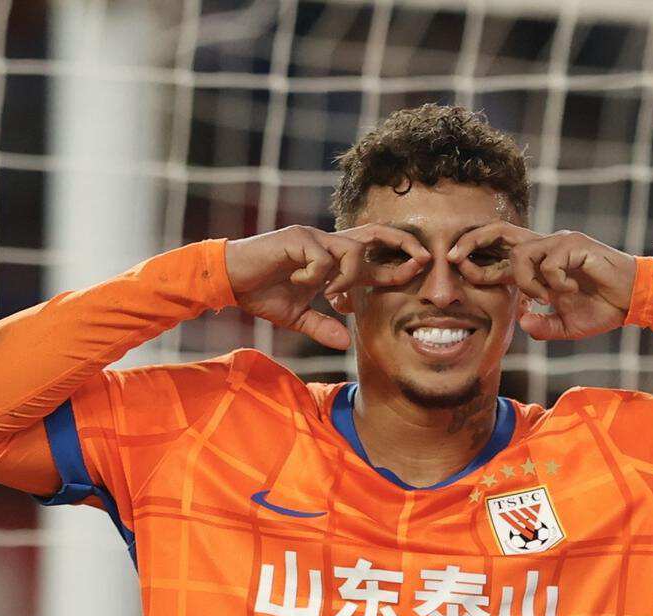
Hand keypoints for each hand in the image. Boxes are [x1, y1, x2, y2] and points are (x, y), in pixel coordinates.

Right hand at [225, 224, 429, 348]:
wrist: (228, 280)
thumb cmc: (260, 293)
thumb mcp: (296, 317)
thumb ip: (322, 327)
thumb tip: (345, 344)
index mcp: (331, 262)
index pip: (373, 260)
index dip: (397, 268)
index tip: (415, 276)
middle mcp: (327, 244)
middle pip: (374, 234)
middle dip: (402, 244)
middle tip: (423, 259)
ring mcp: (313, 238)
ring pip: (353, 250)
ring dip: (350, 276)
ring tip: (330, 295)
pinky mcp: (297, 238)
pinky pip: (323, 258)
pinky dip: (318, 276)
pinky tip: (301, 284)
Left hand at [448, 223, 635, 339]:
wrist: (635, 301)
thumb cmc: (602, 309)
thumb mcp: (566, 325)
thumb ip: (543, 325)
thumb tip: (522, 321)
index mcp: (539, 262)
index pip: (499, 253)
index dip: (475, 260)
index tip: (456, 268)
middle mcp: (546, 245)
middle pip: (500, 231)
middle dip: (472, 241)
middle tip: (452, 257)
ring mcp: (561, 241)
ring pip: (522, 254)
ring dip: (527, 281)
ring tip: (549, 297)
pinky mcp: (576, 244)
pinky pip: (549, 263)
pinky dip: (555, 283)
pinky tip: (572, 292)